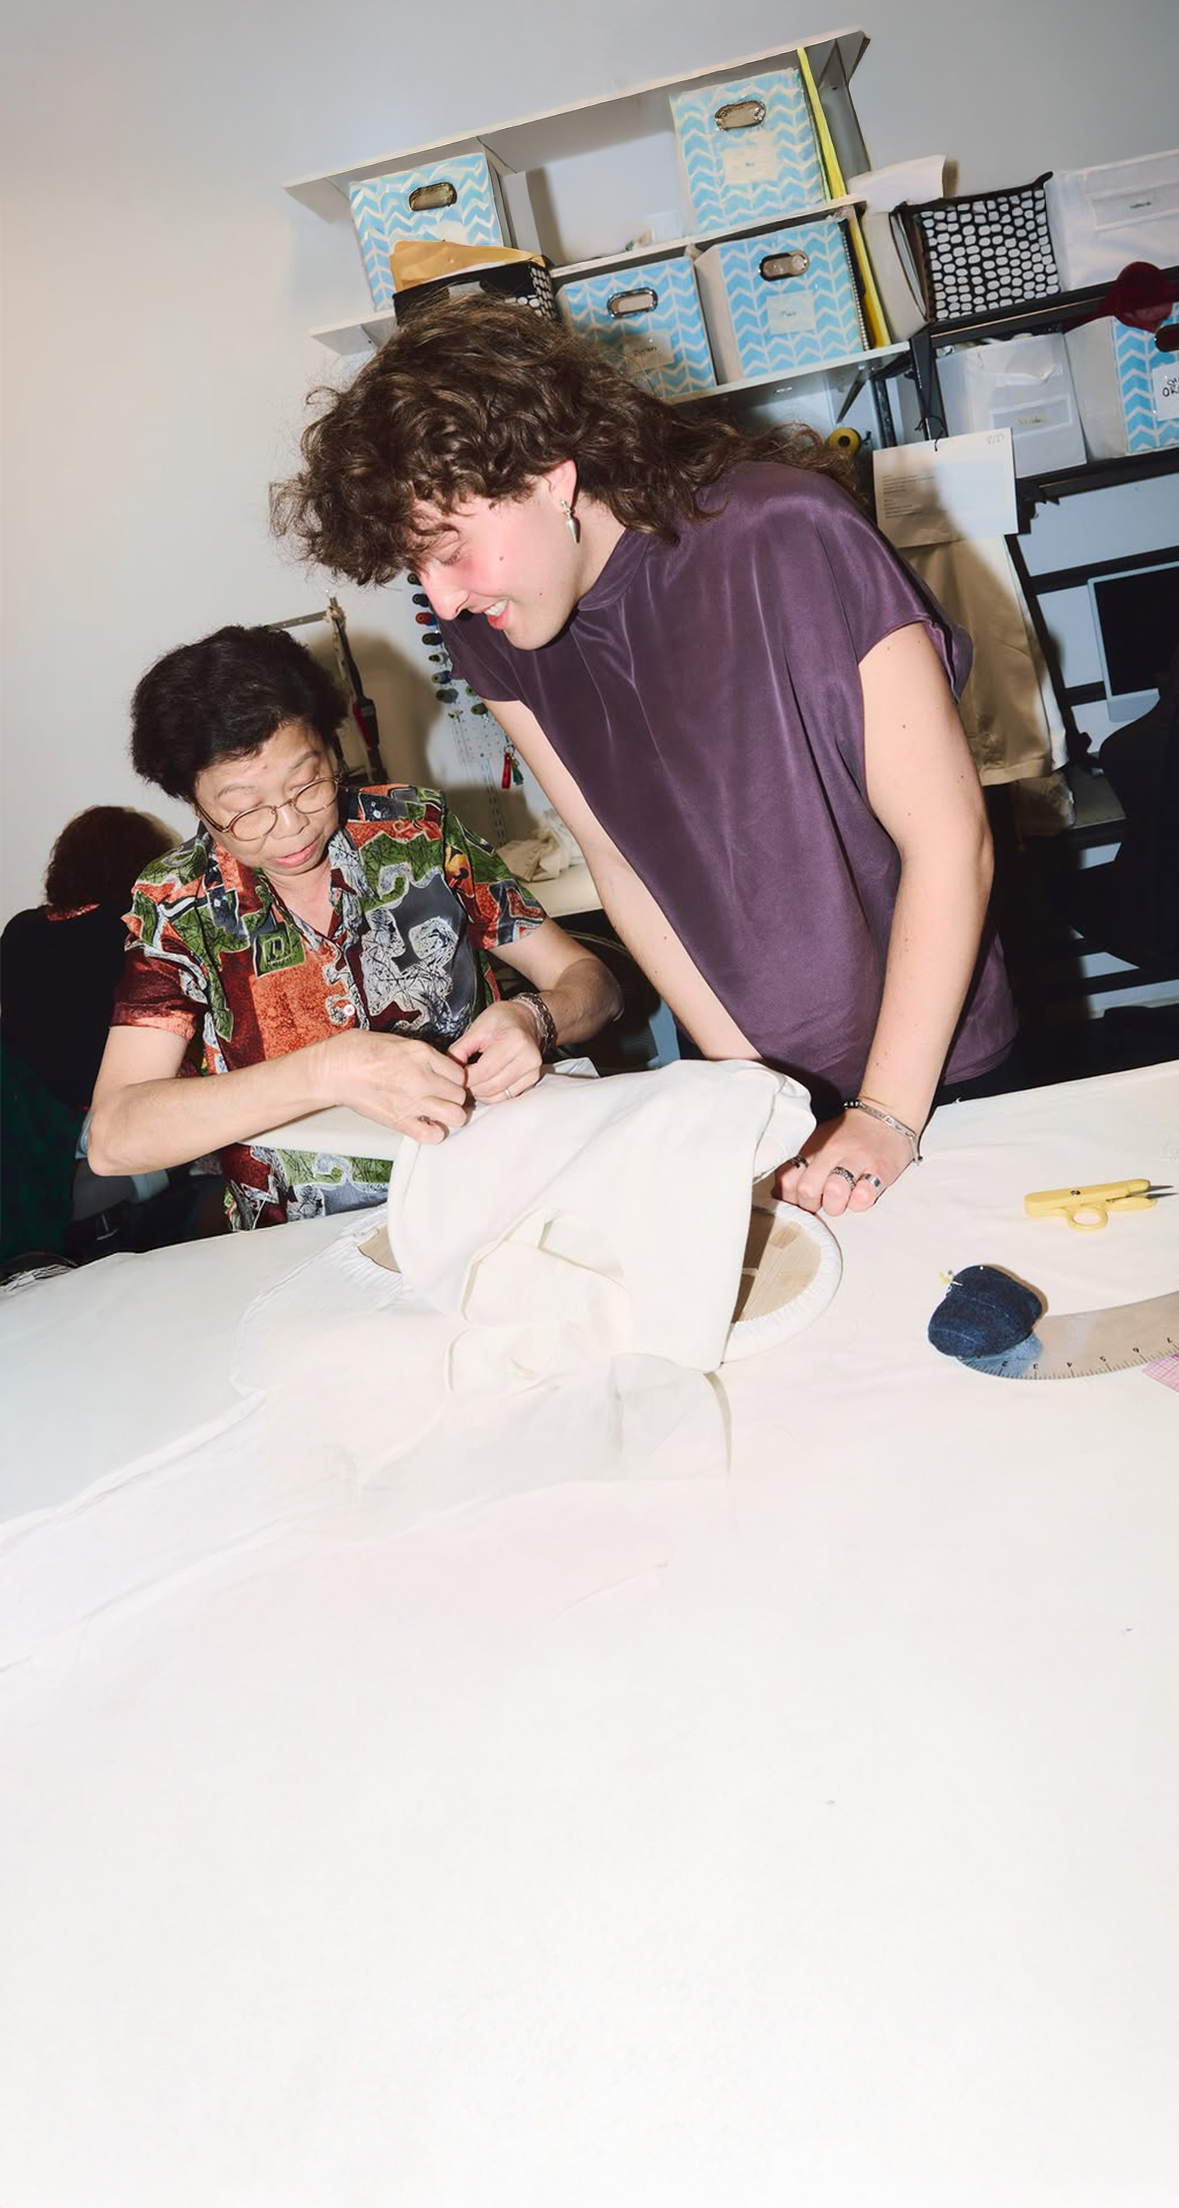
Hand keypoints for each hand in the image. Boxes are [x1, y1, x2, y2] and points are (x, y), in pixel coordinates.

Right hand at [321, 1030, 470, 1143]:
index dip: (456, 1080)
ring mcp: (412, 1101)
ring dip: (451, 1116)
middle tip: (445, 1098)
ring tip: (441, 1113)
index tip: (449, 1082)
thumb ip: (421, 1055)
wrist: (334, 1071)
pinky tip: (426, 1126)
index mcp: (422, 1054)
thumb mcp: (397, 1041)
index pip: (459, 1073)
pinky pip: (431, 1135)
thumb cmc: (357, 1052)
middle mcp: (422, 1078)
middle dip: (455, 1098)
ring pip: (455, 1116)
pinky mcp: (399, 1121)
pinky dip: (433, 1133)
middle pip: (460, 1095)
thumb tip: (436, 1065)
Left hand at [448, 1000, 544, 1103]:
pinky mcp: (532, 1080)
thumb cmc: (501, 1020)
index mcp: (514, 1041)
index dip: (466, 1078)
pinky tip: (484, 1086)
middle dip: (472, 1088)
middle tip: (460, 1083)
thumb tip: (449, 1071)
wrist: (525, 1019)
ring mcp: (532, 1071)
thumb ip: (460, 1050)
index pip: (484, 1071)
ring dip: (481, 1094)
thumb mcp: (477, 1028)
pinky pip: (508, 1096)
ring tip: (471, 1084)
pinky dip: (493, 1095)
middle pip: (492, 1086)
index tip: (455, 1077)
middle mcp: (528, 1058)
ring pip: (499, 1095)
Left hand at [774, 1110, 913, 1217]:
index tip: (799, 1201)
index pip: (787, 1178)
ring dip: (836, 1205)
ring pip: (834, 1192)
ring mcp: (856, 1159)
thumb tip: (779, 1193)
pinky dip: (859, 1202)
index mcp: (812, 1147)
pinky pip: (864, 1196)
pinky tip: (860, 1195)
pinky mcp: (880, 1169)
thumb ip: (798, 1164)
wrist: (885, 1116)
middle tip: (821, 1203)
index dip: (790, 1198)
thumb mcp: (818, 1141)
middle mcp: (831, 1152)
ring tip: (842, 1200)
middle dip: (812, 1205)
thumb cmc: (848, 1135)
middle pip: (808, 1189)